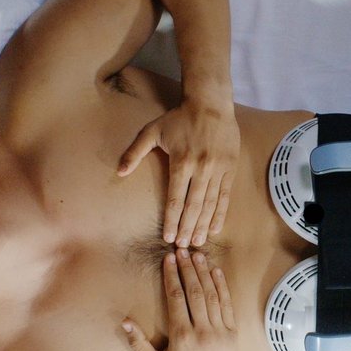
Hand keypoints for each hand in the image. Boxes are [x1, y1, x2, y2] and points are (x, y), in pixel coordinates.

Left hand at [117, 95, 240, 246]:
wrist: (211, 105)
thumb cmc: (179, 118)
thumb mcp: (152, 130)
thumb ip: (135, 152)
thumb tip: (120, 171)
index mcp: (181, 162)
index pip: (175, 198)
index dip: (171, 220)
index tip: (167, 237)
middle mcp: (201, 169)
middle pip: (193, 205)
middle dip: (187, 228)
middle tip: (183, 246)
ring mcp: (217, 170)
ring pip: (210, 203)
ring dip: (203, 225)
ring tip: (197, 242)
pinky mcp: (229, 169)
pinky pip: (225, 196)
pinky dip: (220, 214)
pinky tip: (215, 228)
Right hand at [121, 249, 237, 350]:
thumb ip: (138, 344)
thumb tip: (125, 322)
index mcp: (182, 337)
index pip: (176, 299)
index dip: (172, 276)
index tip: (168, 260)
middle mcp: (203, 331)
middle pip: (195, 292)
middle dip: (188, 269)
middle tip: (182, 250)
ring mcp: (220, 331)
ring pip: (212, 296)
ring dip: (204, 273)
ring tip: (197, 255)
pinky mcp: (232, 332)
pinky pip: (227, 305)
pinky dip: (222, 286)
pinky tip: (216, 271)